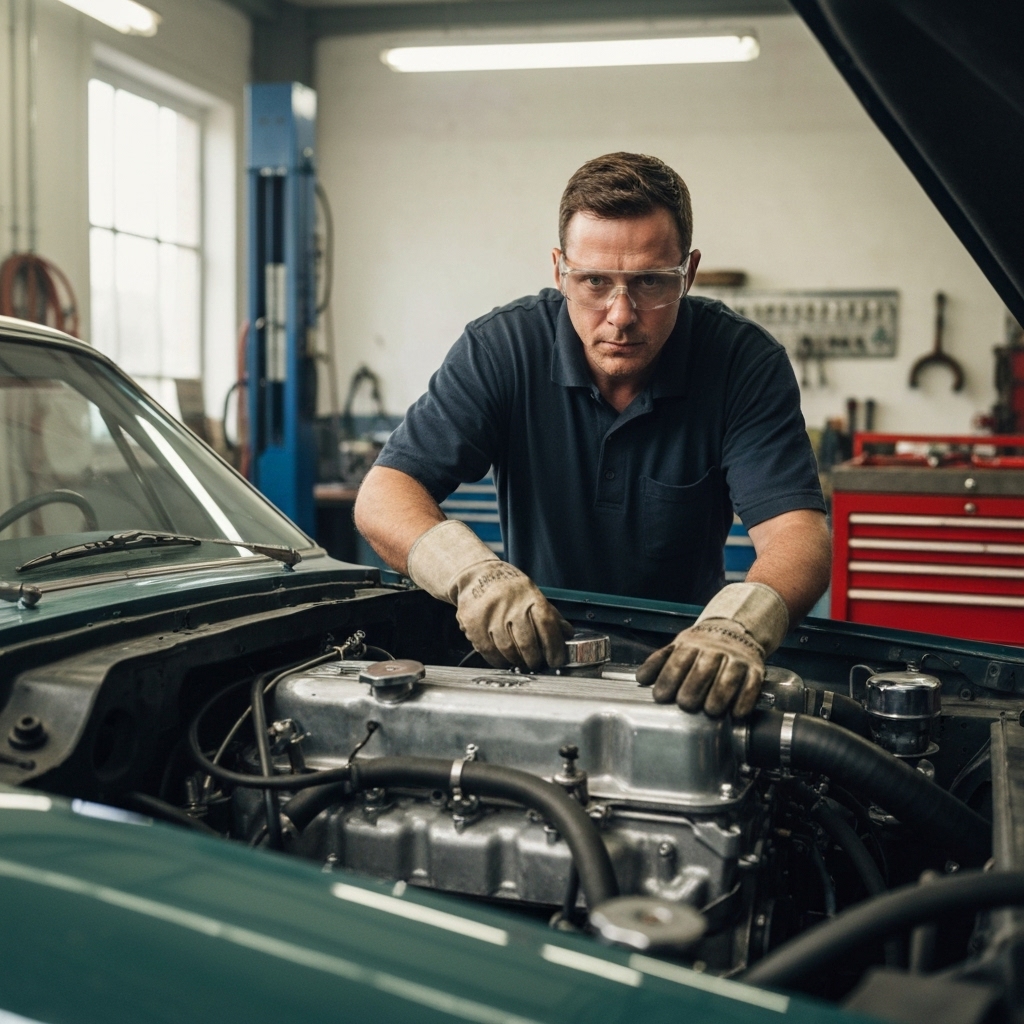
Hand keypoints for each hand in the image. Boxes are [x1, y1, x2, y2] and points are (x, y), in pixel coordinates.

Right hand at [407, 519, 571, 670]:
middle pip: (527, 642)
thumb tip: (567, 634)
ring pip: (508, 650)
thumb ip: (550, 614)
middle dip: (535, 659)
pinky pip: (489, 651)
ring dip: (518, 661)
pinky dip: (499, 660)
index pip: (547, 625)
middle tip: (537, 663)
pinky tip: (504, 658)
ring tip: (521, 661)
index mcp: (529, 596)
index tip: (557, 660)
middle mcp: (510, 605)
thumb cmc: (508, 586)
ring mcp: (491, 615)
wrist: (477, 575)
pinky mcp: (474, 624)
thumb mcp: (533, 593)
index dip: (554, 647)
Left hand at [636, 582, 788, 717]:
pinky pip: (752, 684)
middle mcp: (715, 650)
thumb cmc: (701, 646)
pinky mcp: (755, 669)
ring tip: (711, 711)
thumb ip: (659, 663)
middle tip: (685, 704)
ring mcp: (736, 659)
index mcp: (692, 644)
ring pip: (729, 676)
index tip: (660, 696)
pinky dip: (745, 699)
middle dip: (693, 688)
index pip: (677, 661)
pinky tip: (737, 712)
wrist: (735, 629)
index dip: (668, 678)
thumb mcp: (678, 647)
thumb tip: (641, 678)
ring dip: (720, 695)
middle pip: (703, 669)